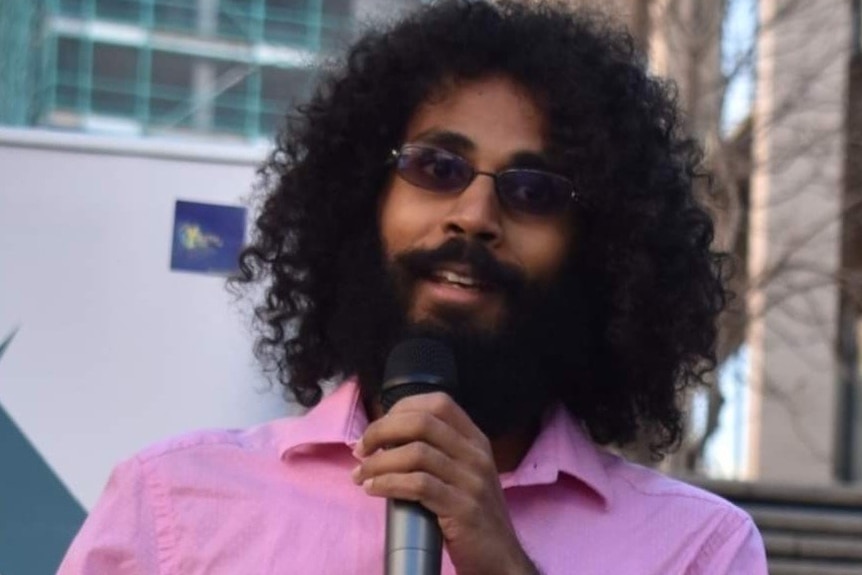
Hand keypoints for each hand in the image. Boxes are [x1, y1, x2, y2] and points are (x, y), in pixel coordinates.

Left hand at [352, 392, 537, 574]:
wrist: (502, 558)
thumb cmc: (474, 516)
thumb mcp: (466, 474)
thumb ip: (439, 453)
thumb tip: (386, 441)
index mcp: (476, 441)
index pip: (439, 403)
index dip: (402, 408)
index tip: (378, 427)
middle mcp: (476, 455)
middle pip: (422, 422)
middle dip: (382, 431)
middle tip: (361, 449)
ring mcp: (472, 481)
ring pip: (416, 453)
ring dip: (378, 462)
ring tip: (360, 475)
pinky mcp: (463, 508)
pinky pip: (418, 486)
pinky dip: (388, 484)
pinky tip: (373, 489)